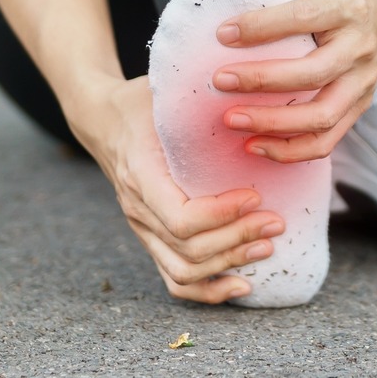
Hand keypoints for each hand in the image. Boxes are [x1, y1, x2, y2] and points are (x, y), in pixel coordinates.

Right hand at [69, 75, 286, 303]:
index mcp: (141, 173)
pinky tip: (243, 286)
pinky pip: (174, 280)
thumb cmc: (140, 101)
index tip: (255, 194)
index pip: (180, 218)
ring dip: (230, 263)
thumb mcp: (164, 91)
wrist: (101, 119)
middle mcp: (137, 208)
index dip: (222, 216)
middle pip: (189, 249)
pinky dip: (209, 291)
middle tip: (276, 221)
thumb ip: (199, 95)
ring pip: (183, 271)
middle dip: (238, 239)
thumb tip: (253, 86)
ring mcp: (142, 228)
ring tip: (267, 245)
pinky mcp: (151, 238)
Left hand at [210, 0, 376, 162]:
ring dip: (273, 124)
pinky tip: (257, 145)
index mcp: (348, 7)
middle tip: (220, 80)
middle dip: (261, 81)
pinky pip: (328, 139)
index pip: (302, 19)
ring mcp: (364, 81)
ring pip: (321, 116)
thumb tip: (232, 27)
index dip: (260, 27)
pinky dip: (291, 150)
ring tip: (232, 120)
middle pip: (312, 74)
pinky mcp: (362, 104)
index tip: (223, 34)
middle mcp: (360, 48)